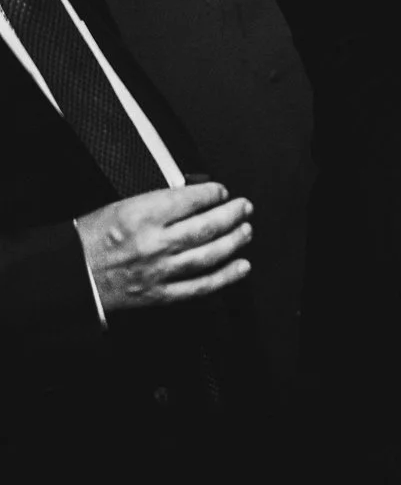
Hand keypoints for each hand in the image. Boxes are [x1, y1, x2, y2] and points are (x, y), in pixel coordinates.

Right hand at [76, 181, 252, 316]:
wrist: (70, 275)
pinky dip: (225, 277)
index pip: (190, 200)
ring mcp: (158, 270)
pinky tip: (240, 267)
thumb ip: (157, 203)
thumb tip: (192, 197)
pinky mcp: (159, 293)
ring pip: (209, 254)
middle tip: (244, 208)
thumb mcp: (120, 207)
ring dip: (234, 241)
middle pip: (206, 226)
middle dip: (232, 215)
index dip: (213, 193)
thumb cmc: (88, 241)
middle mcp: (153, 243)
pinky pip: (200, 286)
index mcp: (140, 216)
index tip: (222, 191)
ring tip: (246, 231)